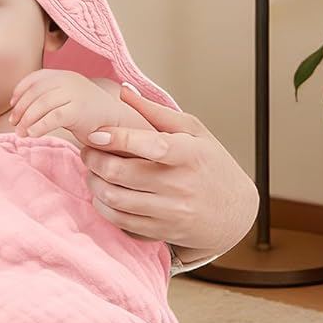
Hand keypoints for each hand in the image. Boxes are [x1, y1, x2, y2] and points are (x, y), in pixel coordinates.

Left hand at [8, 69, 136, 144]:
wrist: (117, 124)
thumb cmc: (89, 116)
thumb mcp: (67, 99)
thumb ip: (49, 97)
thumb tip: (19, 108)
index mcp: (65, 75)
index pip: (35, 78)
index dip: (20, 91)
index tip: (12, 106)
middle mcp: (69, 80)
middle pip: (35, 92)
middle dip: (20, 109)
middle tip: (14, 123)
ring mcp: (75, 93)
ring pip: (41, 104)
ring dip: (27, 120)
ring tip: (21, 132)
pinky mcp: (79, 109)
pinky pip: (52, 117)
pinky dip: (38, 126)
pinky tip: (33, 134)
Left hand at [80, 84, 258, 253]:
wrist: (234, 214)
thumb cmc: (212, 166)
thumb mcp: (195, 133)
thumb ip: (157, 113)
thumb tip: (124, 91)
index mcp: (191, 155)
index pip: (152, 146)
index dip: (119, 139)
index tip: (96, 134)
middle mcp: (181, 186)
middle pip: (122, 173)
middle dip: (95, 160)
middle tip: (88, 150)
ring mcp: (170, 212)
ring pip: (115, 199)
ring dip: (94, 182)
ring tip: (93, 171)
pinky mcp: (161, 231)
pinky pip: (120, 220)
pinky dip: (103, 205)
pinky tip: (103, 193)